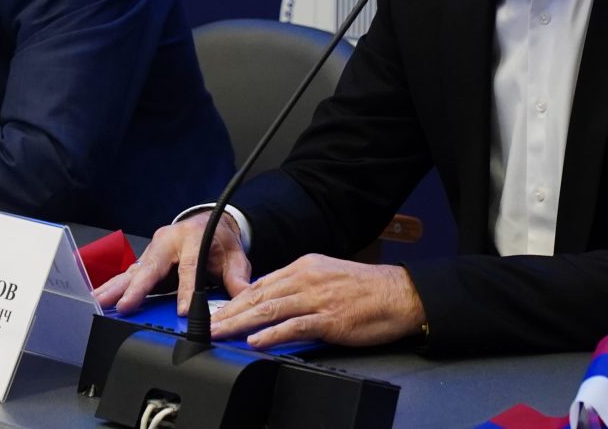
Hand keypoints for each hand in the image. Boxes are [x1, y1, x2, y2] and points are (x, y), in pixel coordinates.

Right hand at [92, 212, 252, 315]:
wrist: (209, 223)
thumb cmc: (220, 240)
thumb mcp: (235, 256)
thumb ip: (238, 278)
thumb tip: (246, 298)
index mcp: (193, 237)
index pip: (190, 266)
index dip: (186, 290)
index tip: (181, 310)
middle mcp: (169, 240)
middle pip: (152, 267)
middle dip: (137, 288)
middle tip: (125, 305)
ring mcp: (154, 249)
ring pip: (134, 270)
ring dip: (117, 287)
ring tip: (102, 301)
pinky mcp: (146, 259)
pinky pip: (129, 274)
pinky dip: (115, 286)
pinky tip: (101, 296)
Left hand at [209, 255, 425, 349]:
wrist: (400, 294)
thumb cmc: (367, 289)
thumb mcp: (328, 276)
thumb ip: (300, 287)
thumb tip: (273, 301)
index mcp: (305, 267)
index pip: (261, 283)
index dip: (235, 299)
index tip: (216, 311)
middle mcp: (307, 278)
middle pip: (259, 296)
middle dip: (229, 312)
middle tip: (207, 324)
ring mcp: (317, 298)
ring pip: (270, 310)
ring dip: (241, 323)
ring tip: (220, 332)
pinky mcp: (330, 319)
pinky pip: (295, 326)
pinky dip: (273, 334)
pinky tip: (256, 340)